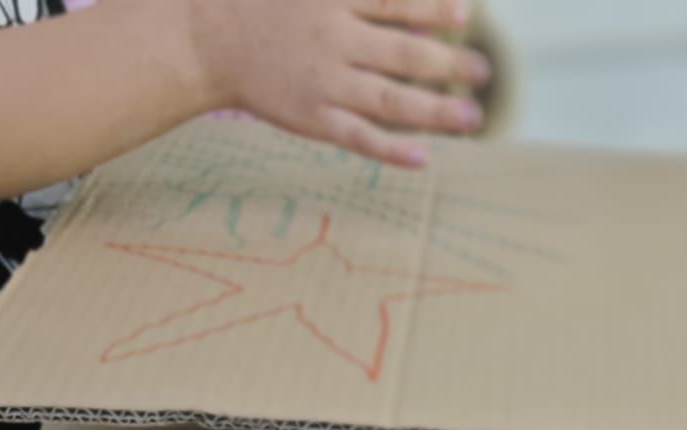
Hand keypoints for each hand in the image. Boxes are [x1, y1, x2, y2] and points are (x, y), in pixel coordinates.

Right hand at [182, 0, 489, 167]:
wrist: (202, 37)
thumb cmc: (254, 0)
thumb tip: (390, 1)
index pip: (396, 1)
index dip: (433, 8)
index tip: (465, 14)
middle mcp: (334, 38)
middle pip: (405, 53)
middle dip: (450, 64)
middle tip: (484, 72)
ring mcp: (324, 82)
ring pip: (391, 99)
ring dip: (436, 110)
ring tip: (472, 118)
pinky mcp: (311, 117)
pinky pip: (358, 136)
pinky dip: (391, 149)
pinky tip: (424, 157)